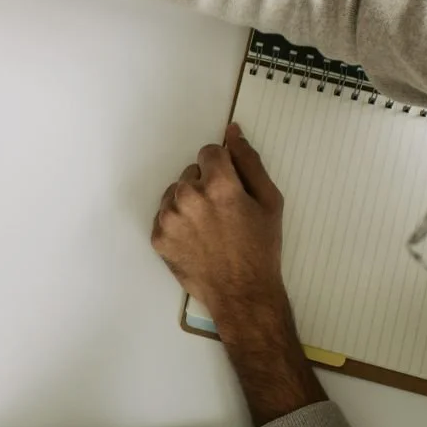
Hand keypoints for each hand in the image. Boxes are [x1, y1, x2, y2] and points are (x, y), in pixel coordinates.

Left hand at [153, 124, 287, 318]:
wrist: (242, 293)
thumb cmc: (261, 248)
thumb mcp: (269, 201)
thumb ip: (250, 162)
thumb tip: (233, 133)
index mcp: (218, 184)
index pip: (209, 153)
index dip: (223, 168)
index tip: (231, 188)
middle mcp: (188, 197)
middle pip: (191, 173)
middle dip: (206, 185)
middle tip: (223, 213)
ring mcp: (169, 218)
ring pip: (175, 193)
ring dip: (189, 203)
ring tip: (209, 228)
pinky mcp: (158, 237)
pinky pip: (164, 215)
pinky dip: (177, 222)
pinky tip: (196, 239)